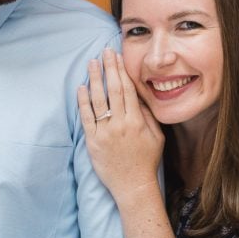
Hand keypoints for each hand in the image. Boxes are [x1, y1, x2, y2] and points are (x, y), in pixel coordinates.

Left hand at [78, 48, 163, 205]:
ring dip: (94, 79)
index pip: (127, 89)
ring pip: (98, 100)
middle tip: (104, 52)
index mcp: (137, 121)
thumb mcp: (157, 137)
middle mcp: (120, 124)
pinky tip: (81, 88)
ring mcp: (105, 132)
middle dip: (108, 68)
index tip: (117, 57)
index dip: (121, 71)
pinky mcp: (93, 142)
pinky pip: (87, 118)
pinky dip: (83, 102)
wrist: (133, 186)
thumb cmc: (147, 161)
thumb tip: (138, 96)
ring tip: (91, 63)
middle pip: (113, 90)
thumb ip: (148, 115)